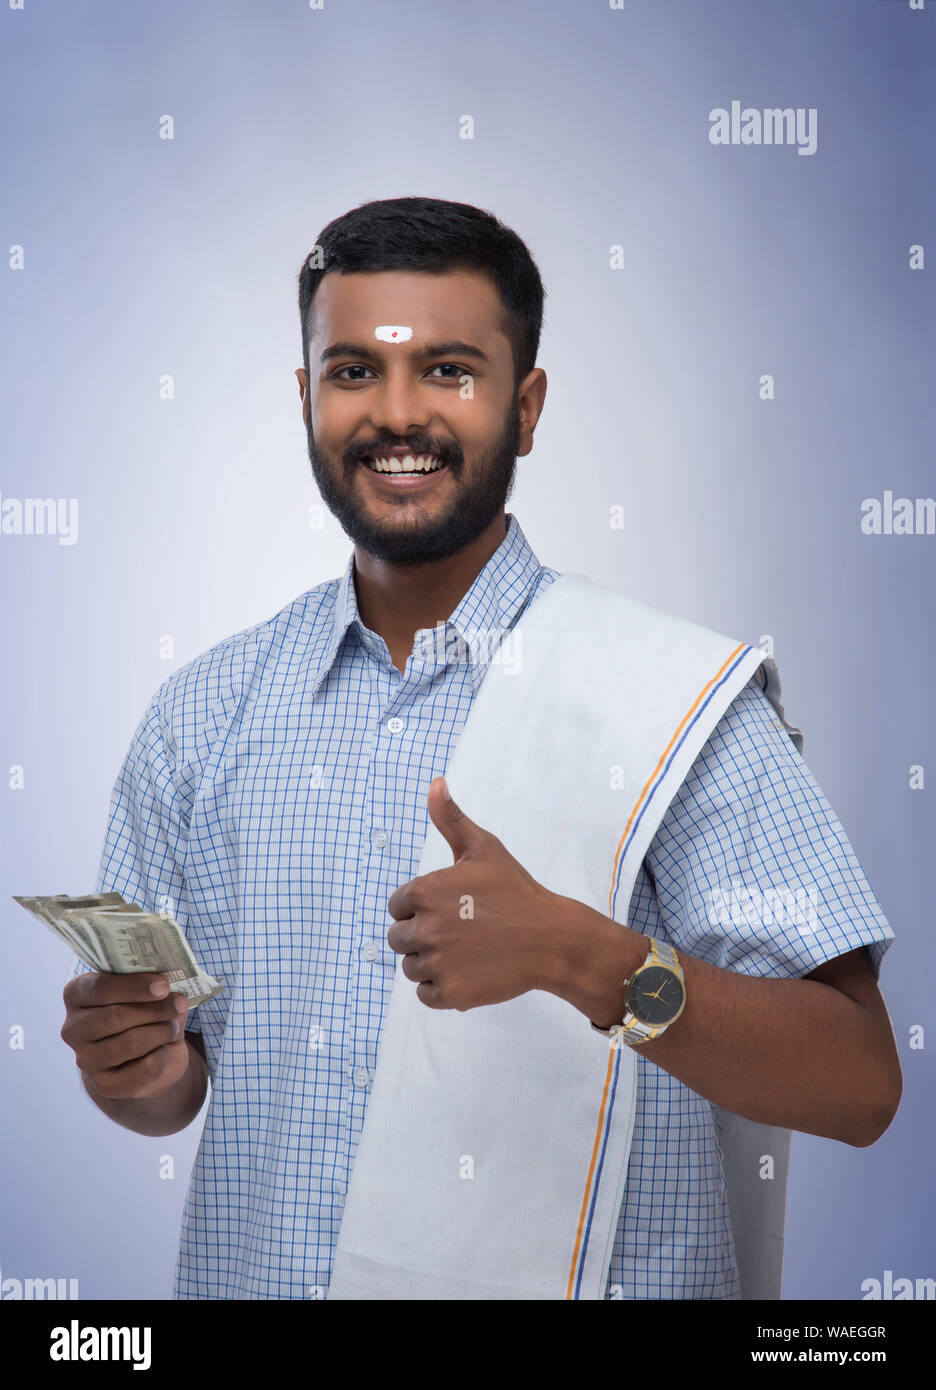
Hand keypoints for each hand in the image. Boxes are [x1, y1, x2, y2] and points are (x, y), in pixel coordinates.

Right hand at [61, 972, 190, 1100]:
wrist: (145, 1053)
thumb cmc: (142, 1011)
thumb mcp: (145, 992)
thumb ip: (152, 987)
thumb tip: (169, 992)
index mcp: (77, 995)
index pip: (99, 988)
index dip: (134, 986)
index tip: (163, 986)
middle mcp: (73, 1029)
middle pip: (114, 1017)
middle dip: (154, 1010)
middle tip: (179, 1004)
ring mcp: (86, 1060)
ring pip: (130, 1043)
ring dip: (161, 1031)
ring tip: (174, 1025)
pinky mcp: (105, 1085)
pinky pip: (143, 1069)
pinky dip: (162, 1056)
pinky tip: (166, 1048)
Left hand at [386, 777, 565, 1010]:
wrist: (552, 938)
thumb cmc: (516, 890)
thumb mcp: (483, 848)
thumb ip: (451, 818)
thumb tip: (435, 782)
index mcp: (425, 891)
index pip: (397, 906)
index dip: (421, 908)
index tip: (450, 909)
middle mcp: (424, 928)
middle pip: (398, 939)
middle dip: (422, 936)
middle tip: (458, 932)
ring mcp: (437, 963)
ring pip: (411, 968)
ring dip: (431, 963)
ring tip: (465, 952)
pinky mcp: (450, 993)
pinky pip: (426, 994)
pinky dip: (442, 988)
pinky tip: (467, 972)